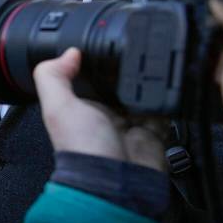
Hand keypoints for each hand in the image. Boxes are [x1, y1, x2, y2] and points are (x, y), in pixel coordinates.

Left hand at [34, 48, 167, 171]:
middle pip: (121, 83)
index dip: (98, 62)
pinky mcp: (155, 131)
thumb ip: (54, 77)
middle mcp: (107, 113)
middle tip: (137, 51)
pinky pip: (166, 109)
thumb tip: (68, 52)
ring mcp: (132, 122)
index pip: (92, 77)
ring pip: (145, 93)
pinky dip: (169, 99)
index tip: (108, 42)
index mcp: (82, 106)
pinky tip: (169, 87)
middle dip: (130, 70)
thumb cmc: (82, 149)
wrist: (115, 180)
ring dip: (151, 82)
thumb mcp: (58, 107)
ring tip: (155, 65)